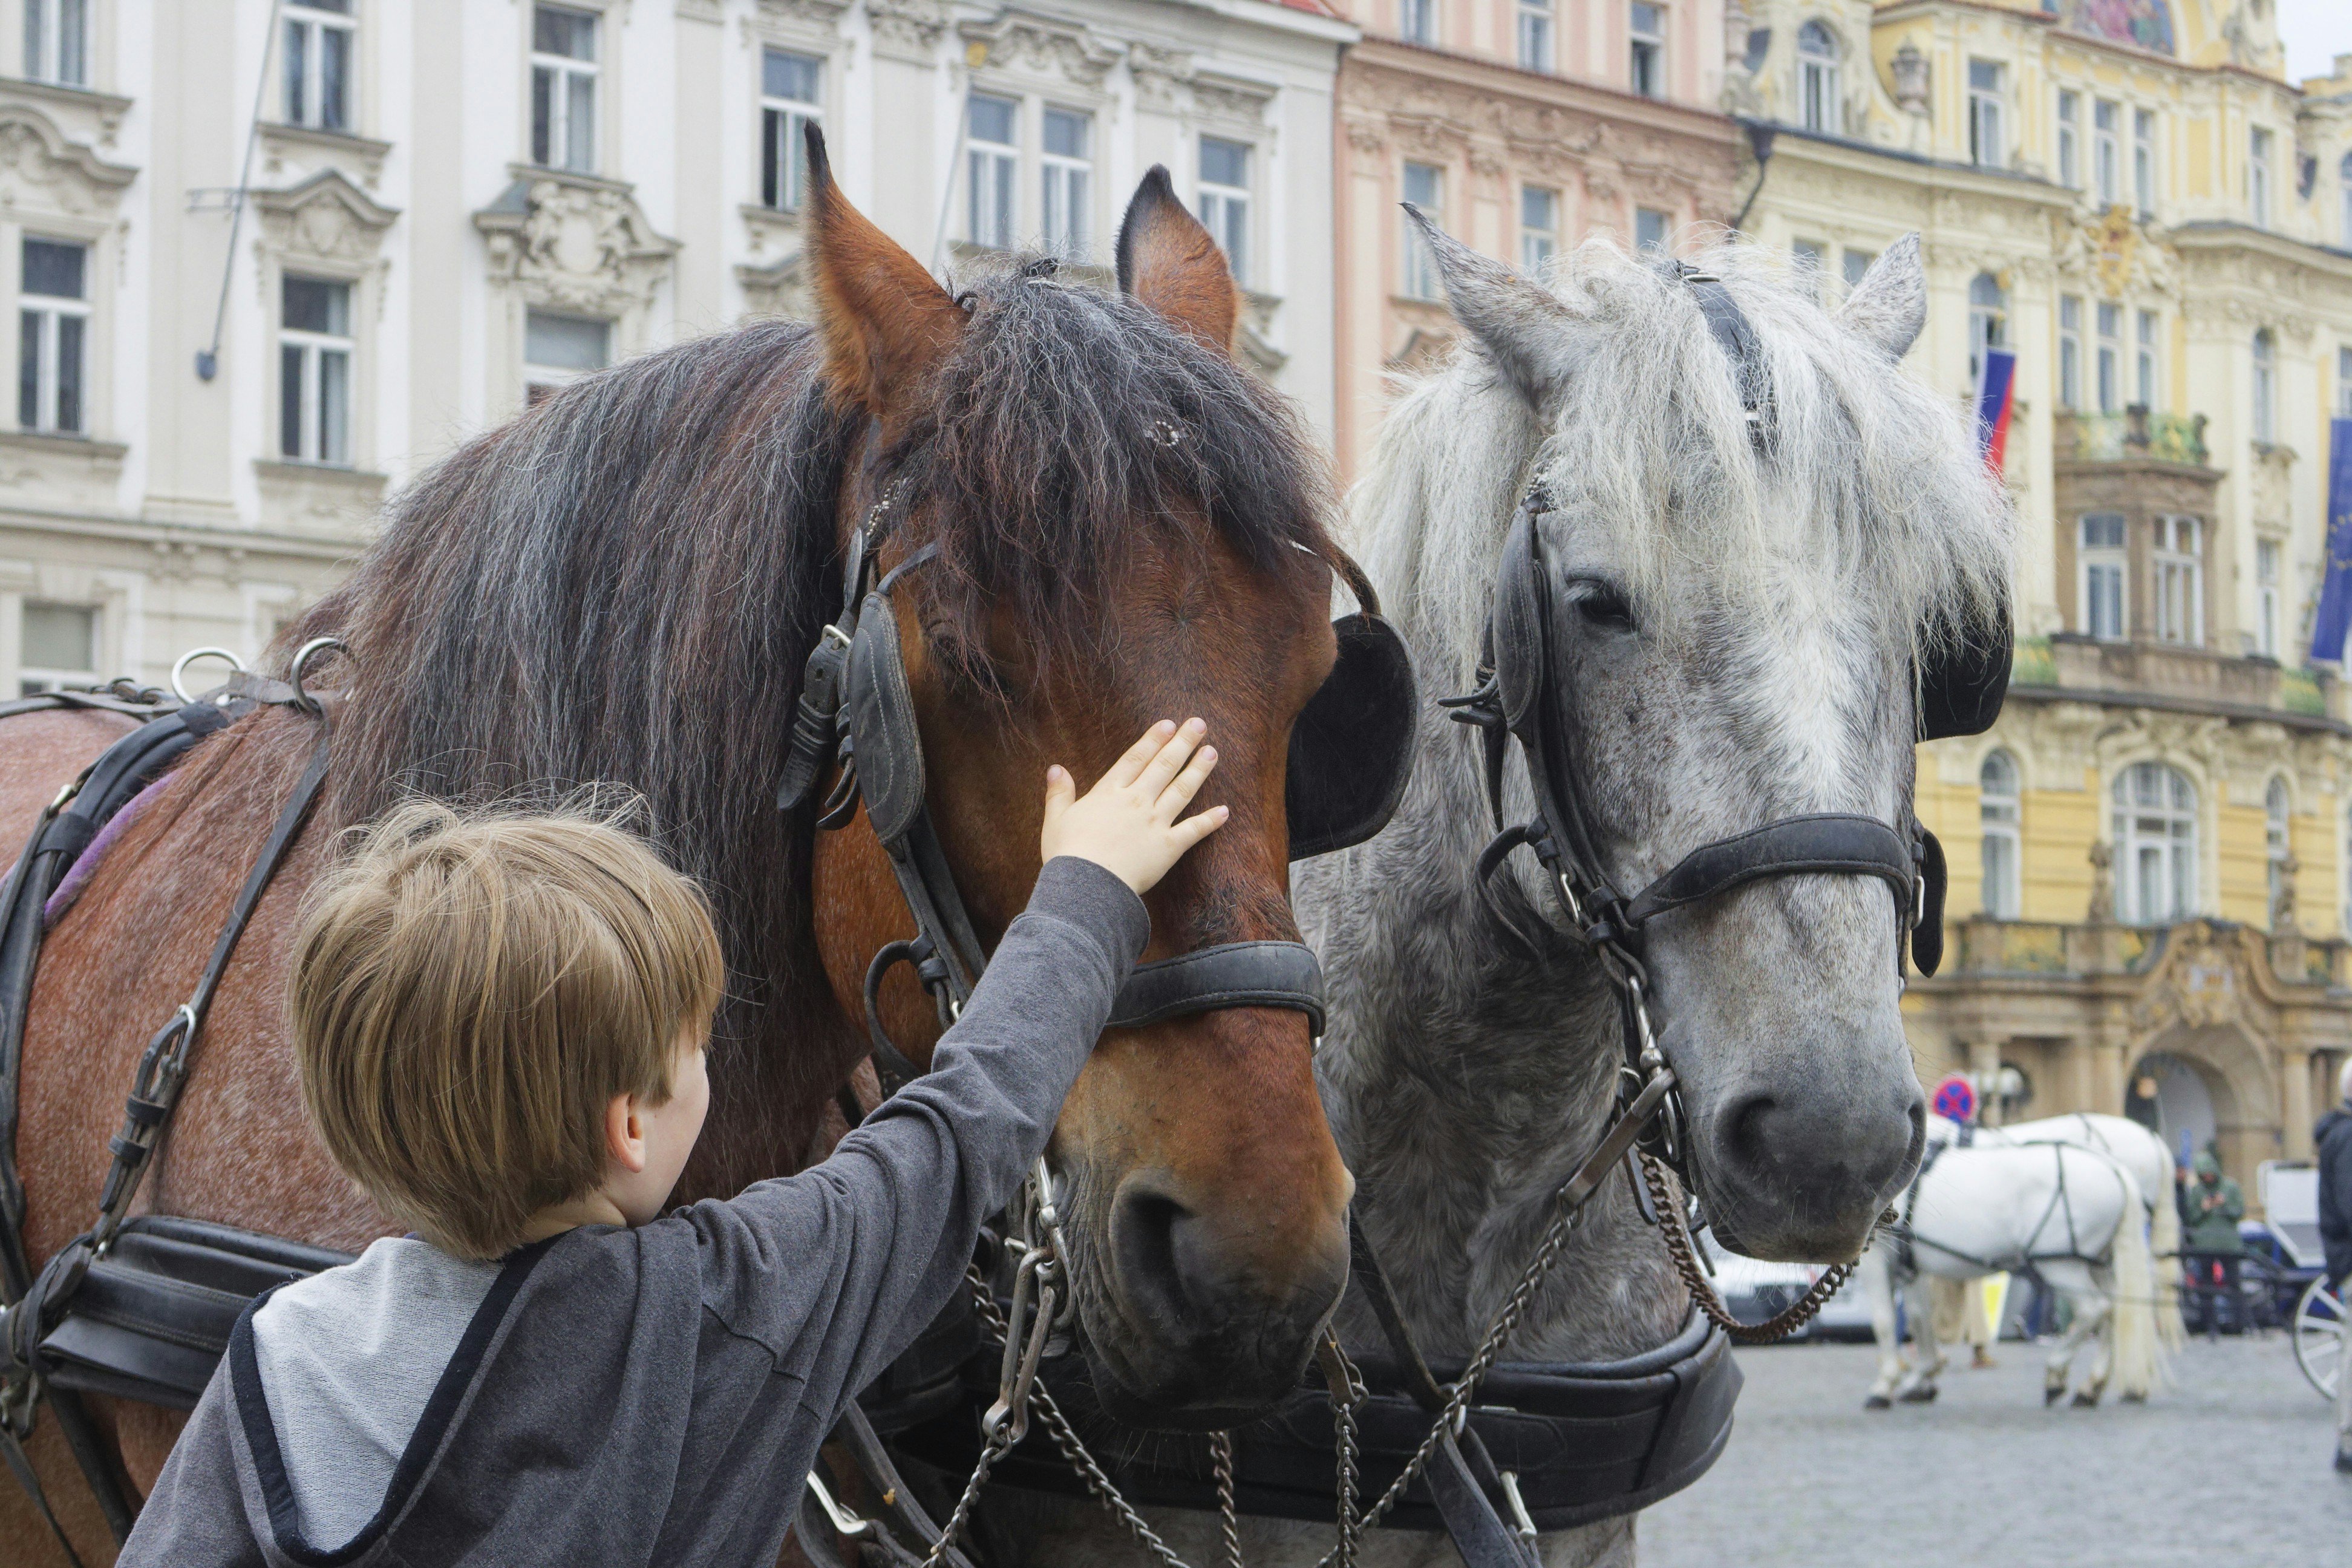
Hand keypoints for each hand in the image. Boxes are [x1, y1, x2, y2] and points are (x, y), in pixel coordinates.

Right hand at [1040, 719, 1227, 894]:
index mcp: (1109, 793)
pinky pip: (1193, 831)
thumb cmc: (1067, 854)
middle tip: (1199, 724)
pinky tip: (1225, 811)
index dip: (1153, 740)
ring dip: (1198, 770)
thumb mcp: (1056, 819)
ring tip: (1212, 752)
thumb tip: (1056, 768)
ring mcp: (1155, 823)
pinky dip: (1210, 821)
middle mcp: (1136, 802)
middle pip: (1164, 766)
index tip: (1168, 724)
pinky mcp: (1168, 848)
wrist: (1086, 886)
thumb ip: (1060, 793)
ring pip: (1181, 790)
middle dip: (1182, 743)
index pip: (1135, 759)